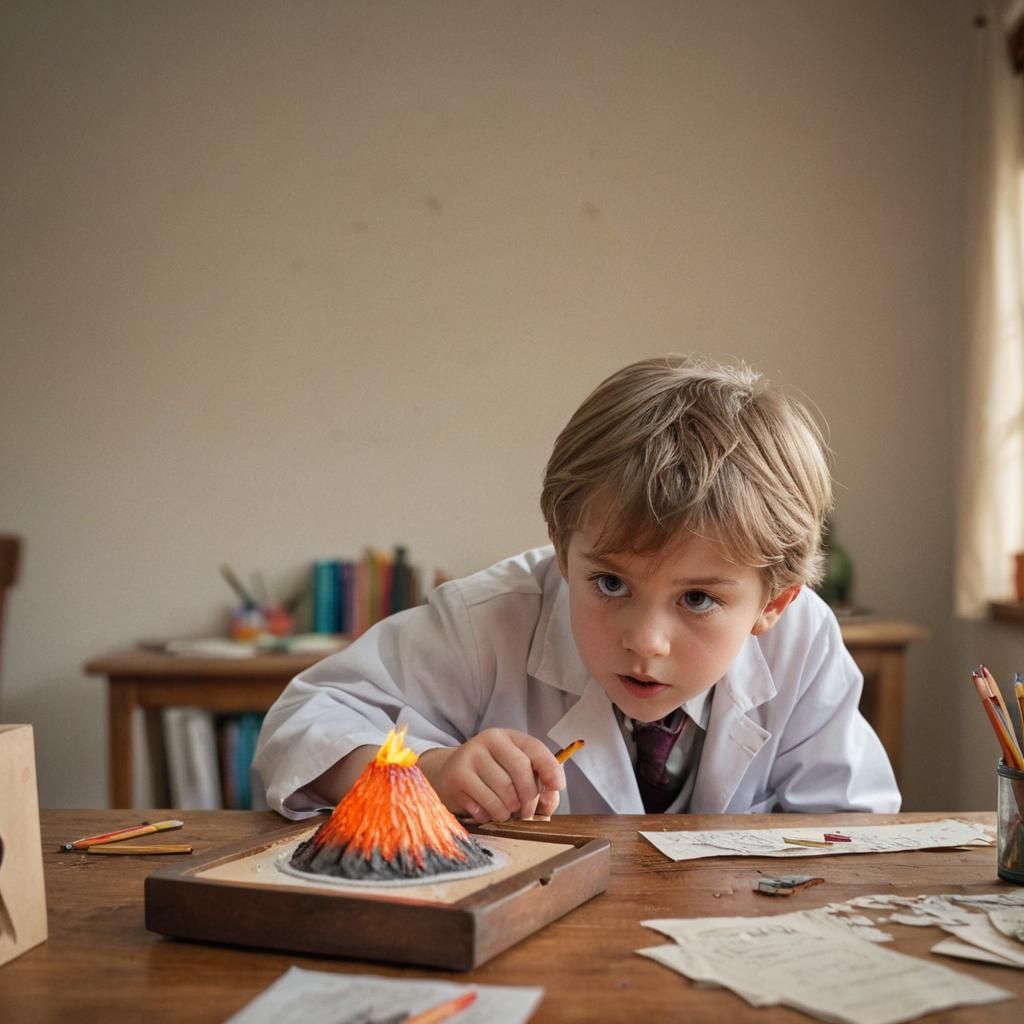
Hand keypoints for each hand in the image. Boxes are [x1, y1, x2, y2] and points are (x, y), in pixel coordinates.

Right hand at [418, 729, 565, 822]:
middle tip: (527, 812)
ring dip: (510, 810)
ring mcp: (470, 755)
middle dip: (530, 797)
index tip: (557, 786)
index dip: (550, 768)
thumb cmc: (489, 778)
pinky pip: (487, 803)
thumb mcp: (513, 775)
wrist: (447, 776)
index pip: (534, 748)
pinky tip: (486, 811)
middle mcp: (489, 740)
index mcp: (507, 737)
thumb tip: (549, 801)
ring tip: (504, 812)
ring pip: (505, 791)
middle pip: (521, 769)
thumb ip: (539, 786)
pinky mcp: (457, 775)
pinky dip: (493, 814)